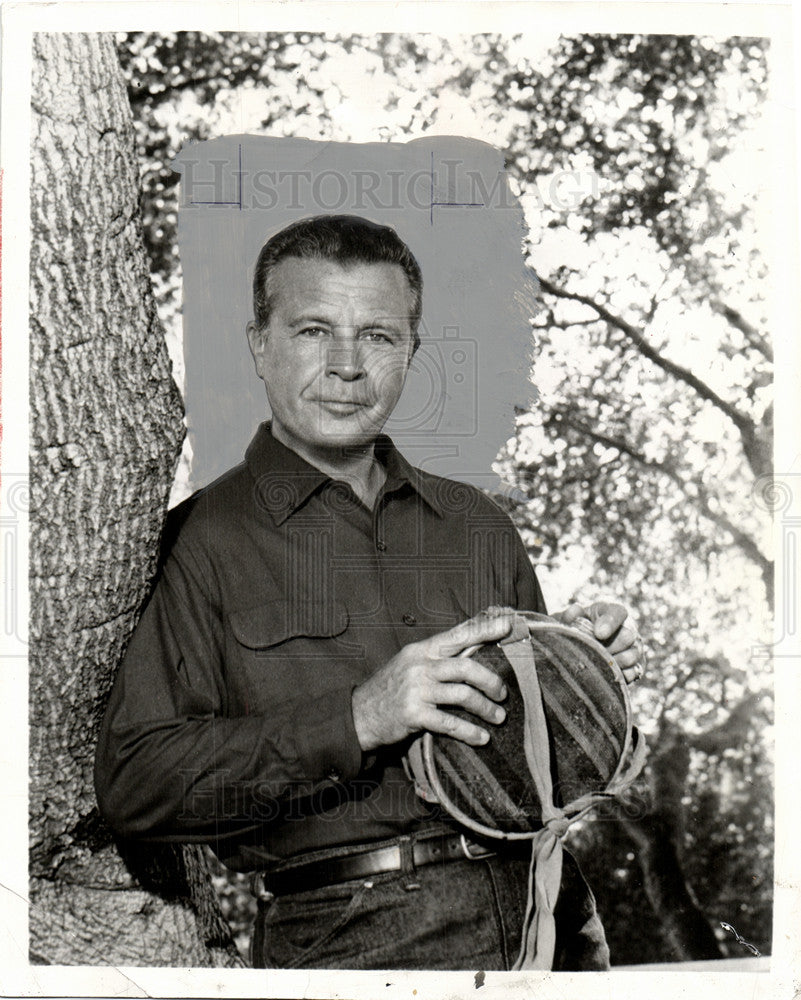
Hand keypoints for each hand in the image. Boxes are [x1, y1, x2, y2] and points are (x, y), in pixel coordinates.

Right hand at [352, 612, 514, 751]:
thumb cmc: (392, 687)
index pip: (458, 635)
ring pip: (462, 694)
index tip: (508, 625)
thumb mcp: (411, 663)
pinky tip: (481, 738)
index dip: (484, 629)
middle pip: (466, 667)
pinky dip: (469, 731)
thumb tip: (474, 652)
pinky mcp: (414, 714)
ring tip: (498, 717)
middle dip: (491, 681)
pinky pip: (450, 722)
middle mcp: (419, 665)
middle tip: (503, 694)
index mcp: (422, 649)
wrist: (359, 714)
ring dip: (486, 708)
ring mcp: (416, 690)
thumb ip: (438, 658)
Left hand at [556, 601, 644, 683]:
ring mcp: (635, 648)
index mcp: (612, 611)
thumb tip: (572, 613)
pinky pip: (633, 673)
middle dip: (608, 646)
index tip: (598, 634)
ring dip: (612, 662)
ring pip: (631, 656)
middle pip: (628, 636)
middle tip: (593, 650)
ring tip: (596, 662)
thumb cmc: (575, 629)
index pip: (618, 612)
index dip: (609, 623)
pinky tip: (605, 673)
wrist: (580, 647)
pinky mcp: (636, 667)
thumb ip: (570, 614)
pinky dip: (618, 675)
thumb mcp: (570, 619)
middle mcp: (629, 628)